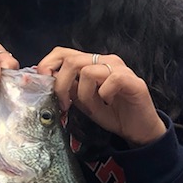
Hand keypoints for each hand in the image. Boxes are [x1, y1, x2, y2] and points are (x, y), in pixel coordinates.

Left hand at [38, 47, 165, 146]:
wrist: (138, 130)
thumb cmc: (112, 113)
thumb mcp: (82, 102)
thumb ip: (67, 90)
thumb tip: (45, 81)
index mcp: (92, 63)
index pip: (64, 52)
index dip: (48, 64)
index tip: (44, 84)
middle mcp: (105, 60)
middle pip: (72, 60)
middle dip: (61, 85)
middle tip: (65, 105)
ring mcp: (120, 69)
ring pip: (88, 71)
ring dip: (84, 95)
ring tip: (92, 107)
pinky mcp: (132, 80)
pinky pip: (110, 80)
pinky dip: (104, 95)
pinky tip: (109, 102)